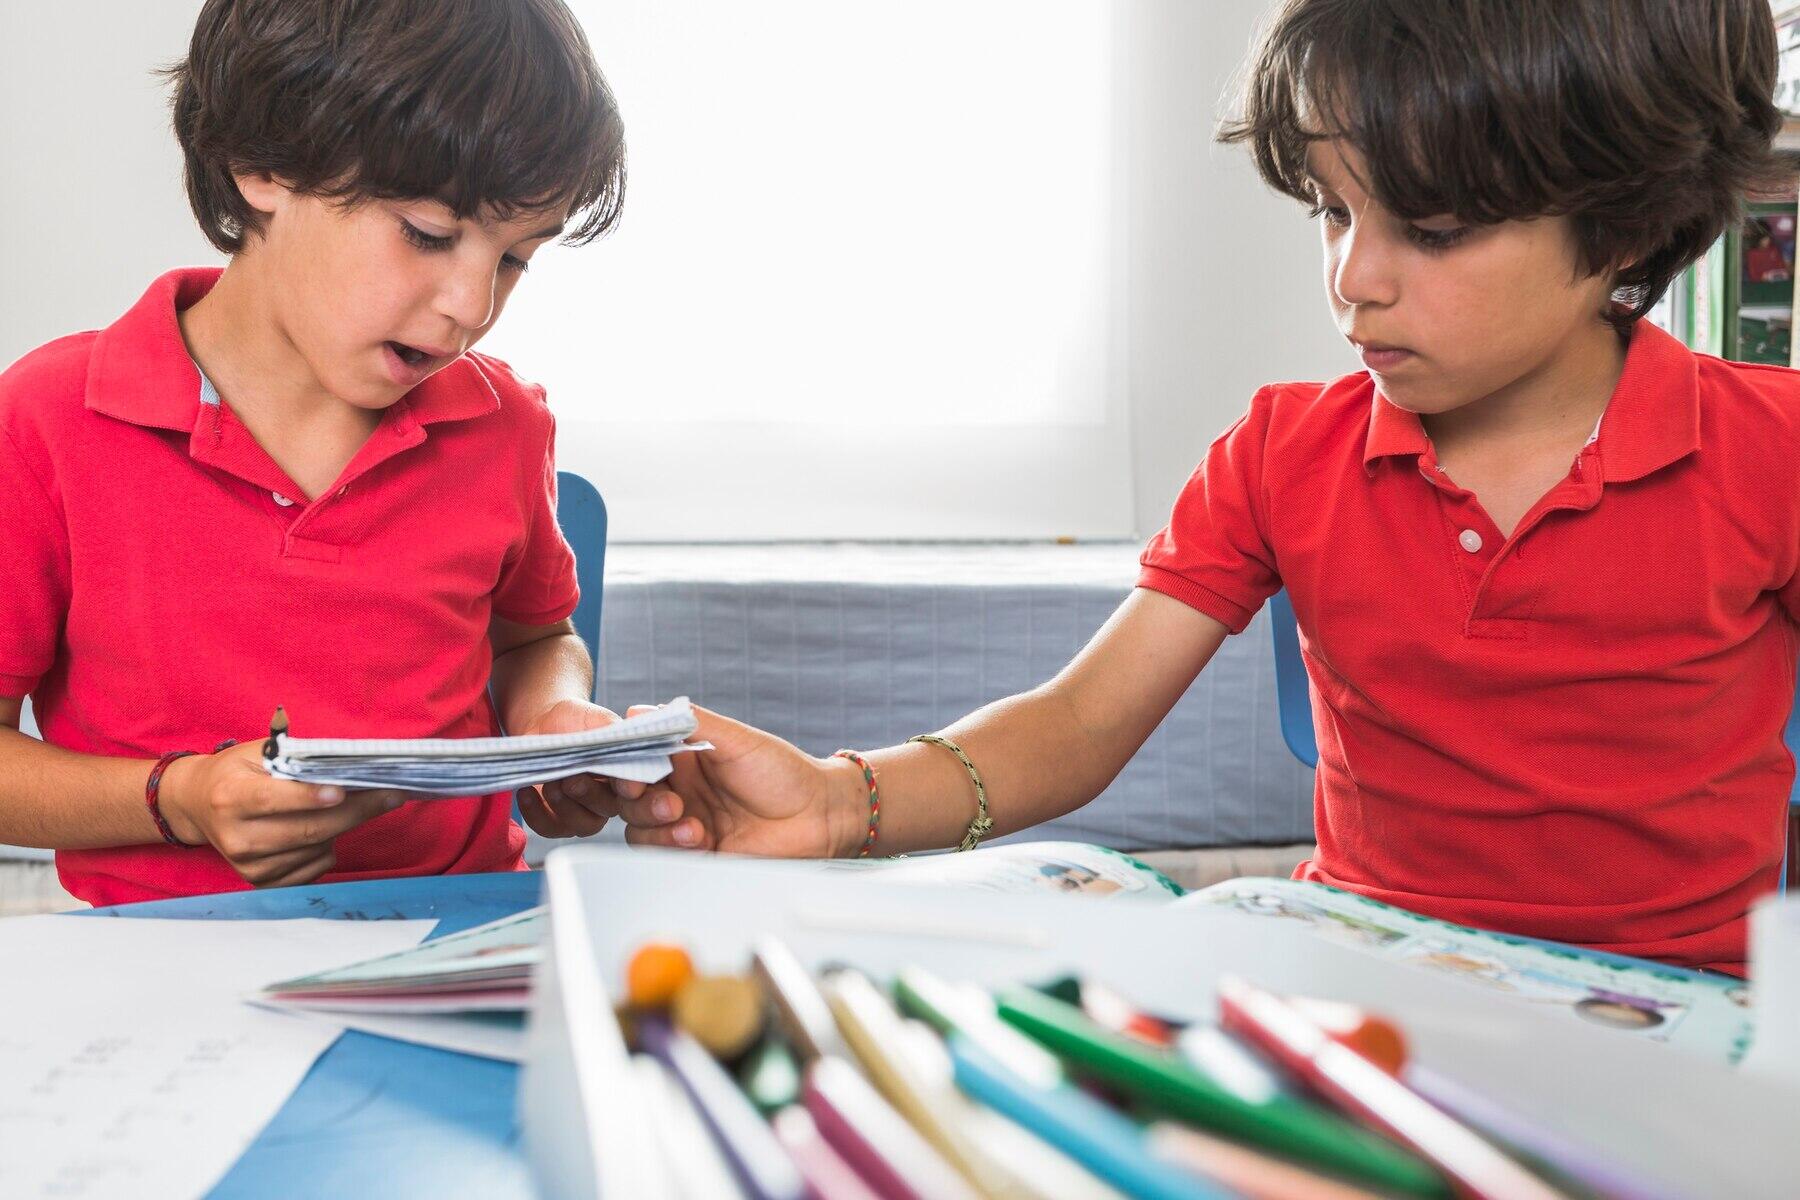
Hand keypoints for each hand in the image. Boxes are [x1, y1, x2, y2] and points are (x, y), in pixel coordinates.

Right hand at [158, 741, 405, 887]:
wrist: (198, 805)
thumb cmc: (237, 772)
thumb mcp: (258, 753)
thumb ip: (297, 758)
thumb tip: (349, 764)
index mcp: (230, 797)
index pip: (274, 800)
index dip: (310, 797)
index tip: (344, 790)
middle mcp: (236, 837)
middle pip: (308, 830)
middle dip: (357, 811)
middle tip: (391, 794)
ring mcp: (249, 865)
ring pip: (317, 849)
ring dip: (344, 827)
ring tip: (351, 804)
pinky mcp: (261, 882)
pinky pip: (315, 867)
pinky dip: (328, 847)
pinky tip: (322, 829)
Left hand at [511, 699, 625, 837]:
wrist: (544, 724)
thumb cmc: (576, 721)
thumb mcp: (597, 720)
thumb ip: (613, 734)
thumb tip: (624, 748)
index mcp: (628, 774)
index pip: (639, 789)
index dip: (632, 789)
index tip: (622, 785)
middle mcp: (611, 798)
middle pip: (609, 810)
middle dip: (588, 794)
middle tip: (571, 777)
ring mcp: (585, 813)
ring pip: (582, 825)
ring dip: (564, 805)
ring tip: (549, 782)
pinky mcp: (557, 821)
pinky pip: (549, 829)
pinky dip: (535, 813)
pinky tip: (526, 791)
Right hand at [615, 704, 861, 857]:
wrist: (818, 817)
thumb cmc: (783, 772)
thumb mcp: (737, 740)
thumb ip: (689, 723)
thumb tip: (637, 712)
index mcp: (682, 756)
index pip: (634, 758)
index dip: (624, 767)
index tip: (632, 775)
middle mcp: (678, 788)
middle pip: (629, 797)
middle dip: (641, 802)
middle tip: (672, 804)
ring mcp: (684, 822)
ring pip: (638, 828)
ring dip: (658, 829)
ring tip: (694, 827)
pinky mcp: (695, 853)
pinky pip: (661, 855)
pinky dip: (672, 848)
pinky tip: (701, 840)